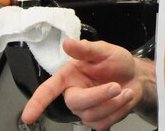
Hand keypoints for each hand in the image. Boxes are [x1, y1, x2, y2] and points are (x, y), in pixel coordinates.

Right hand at [21, 39, 154, 129]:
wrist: (135, 77)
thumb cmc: (117, 62)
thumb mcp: (104, 51)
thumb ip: (86, 49)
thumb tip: (68, 43)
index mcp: (70, 76)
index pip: (48, 90)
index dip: (37, 102)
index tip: (28, 116)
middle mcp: (74, 94)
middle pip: (75, 103)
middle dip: (98, 96)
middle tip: (116, 86)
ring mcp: (85, 110)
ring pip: (92, 116)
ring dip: (114, 103)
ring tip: (124, 90)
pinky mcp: (96, 121)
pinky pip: (103, 124)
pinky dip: (118, 111)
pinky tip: (123, 99)